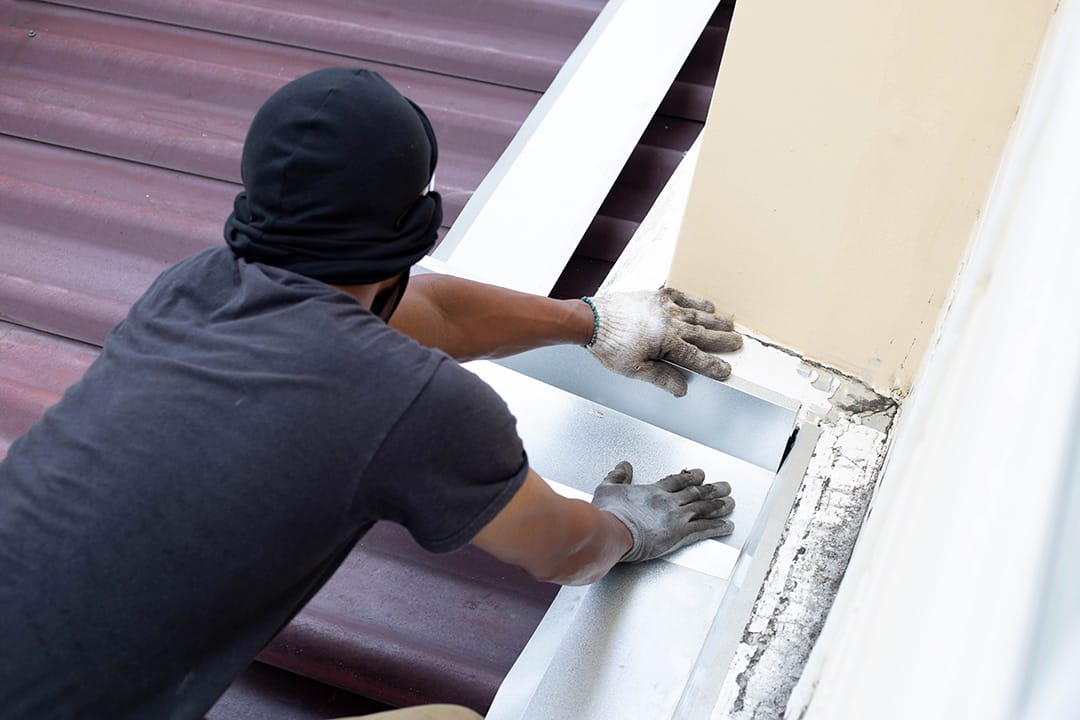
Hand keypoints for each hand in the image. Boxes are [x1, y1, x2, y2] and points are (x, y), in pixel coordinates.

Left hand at [585, 287, 741, 396]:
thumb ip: (660, 377)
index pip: (696, 358)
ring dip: (714, 320)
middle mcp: (670, 323)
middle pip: (702, 334)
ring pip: (696, 314)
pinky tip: (705, 305)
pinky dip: (695, 301)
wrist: (592, 320)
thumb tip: (681, 388)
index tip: (725, 371)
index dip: (712, 366)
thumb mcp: (634, 369)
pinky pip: (681, 297)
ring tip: (730, 323)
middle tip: (738, 342)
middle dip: (722, 340)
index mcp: (666, 343)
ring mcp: (664, 307)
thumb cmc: (610, 346)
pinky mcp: (655, 296)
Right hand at [591, 461, 734, 562]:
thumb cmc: (608, 514)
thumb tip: (623, 467)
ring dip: (719, 505)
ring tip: (730, 503)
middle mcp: (668, 502)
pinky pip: (703, 529)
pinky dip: (717, 527)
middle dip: (712, 489)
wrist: (612, 531)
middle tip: (724, 486)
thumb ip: (617, 477)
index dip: (691, 477)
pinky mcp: (679, 534)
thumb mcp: (607, 489)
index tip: (700, 474)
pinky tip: (727, 526)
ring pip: (703, 508)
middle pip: (695, 492)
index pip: (677, 481)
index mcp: (653, 491)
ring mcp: (675, 517)